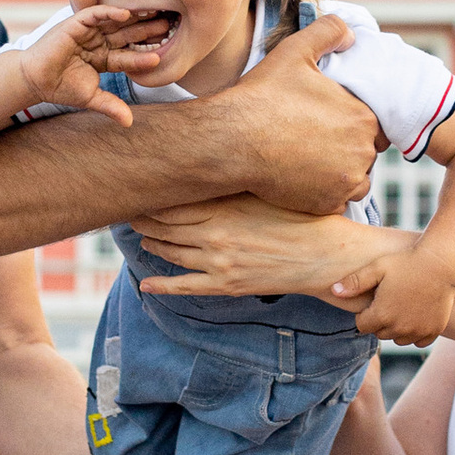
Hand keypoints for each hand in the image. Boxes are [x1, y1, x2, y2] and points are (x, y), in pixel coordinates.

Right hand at [17, 4, 166, 125]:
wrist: (35, 80)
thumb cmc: (60, 87)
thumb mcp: (91, 98)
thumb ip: (111, 106)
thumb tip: (129, 123)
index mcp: (104, 58)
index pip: (128, 55)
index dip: (144, 55)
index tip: (163, 55)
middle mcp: (99, 42)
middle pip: (127, 34)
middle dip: (146, 31)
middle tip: (170, 24)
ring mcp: (89, 31)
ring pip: (115, 22)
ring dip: (134, 18)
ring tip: (154, 14)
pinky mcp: (76, 23)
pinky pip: (95, 14)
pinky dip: (109, 12)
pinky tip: (125, 13)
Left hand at [132, 195, 364, 298]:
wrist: (325, 255)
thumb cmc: (302, 217)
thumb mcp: (264, 192)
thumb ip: (233, 185)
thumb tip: (208, 168)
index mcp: (224, 207)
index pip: (173, 201)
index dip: (152, 197)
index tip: (138, 189)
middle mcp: (215, 234)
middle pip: (165, 225)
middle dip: (144, 219)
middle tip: (129, 211)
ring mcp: (218, 262)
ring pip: (171, 252)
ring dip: (152, 245)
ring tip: (141, 238)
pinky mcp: (227, 285)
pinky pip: (186, 286)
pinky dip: (162, 286)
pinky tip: (145, 285)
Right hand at [204, 14, 378, 213]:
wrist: (233, 140)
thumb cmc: (263, 96)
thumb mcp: (295, 51)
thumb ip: (328, 32)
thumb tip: (350, 34)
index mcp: (363, 117)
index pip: (374, 124)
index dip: (352, 121)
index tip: (329, 120)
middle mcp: (363, 153)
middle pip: (366, 153)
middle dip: (347, 147)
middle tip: (315, 140)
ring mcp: (346, 182)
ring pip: (355, 179)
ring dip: (340, 172)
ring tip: (309, 160)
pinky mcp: (327, 204)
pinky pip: (336, 201)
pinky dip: (324, 193)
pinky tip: (302, 178)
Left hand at [328, 238, 454, 345]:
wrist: (441, 264)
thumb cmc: (406, 262)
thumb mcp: (377, 268)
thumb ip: (354, 282)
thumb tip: (333, 291)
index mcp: (381, 315)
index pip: (362, 326)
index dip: (364, 313)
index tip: (373, 300)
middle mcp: (399, 328)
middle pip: (380, 333)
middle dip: (379, 321)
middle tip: (388, 301)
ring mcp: (418, 331)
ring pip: (398, 339)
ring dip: (396, 328)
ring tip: (401, 307)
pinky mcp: (433, 331)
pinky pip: (418, 341)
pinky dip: (415, 333)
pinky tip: (415, 316)